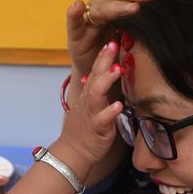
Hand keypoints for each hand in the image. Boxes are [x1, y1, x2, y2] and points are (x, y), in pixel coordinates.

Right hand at [57, 40, 123, 165]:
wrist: (72, 153)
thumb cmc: (82, 130)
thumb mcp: (85, 107)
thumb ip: (89, 91)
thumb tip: (88, 76)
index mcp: (89, 95)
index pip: (95, 71)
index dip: (102, 56)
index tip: (111, 40)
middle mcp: (89, 101)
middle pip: (95, 76)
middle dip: (104, 60)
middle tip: (113, 44)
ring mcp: (92, 113)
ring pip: (97, 94)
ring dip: (107, 80)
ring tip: (117, 69)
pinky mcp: (97, 129)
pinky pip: (103, 119)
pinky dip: (110, 111)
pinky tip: (119, 105)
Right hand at [67, 0, 163, 74]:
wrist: (97, 70)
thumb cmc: (119, 49)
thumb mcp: (137, 32)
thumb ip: (147, 18)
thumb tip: (173, 5)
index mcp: (119, 1)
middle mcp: (103, 4)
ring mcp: (88, 17)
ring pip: (102, 7)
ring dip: (117, 5)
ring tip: (134, 7)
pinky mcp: (76, 34)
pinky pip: (74, 22)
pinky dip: (74, 14)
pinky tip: (76, 4)